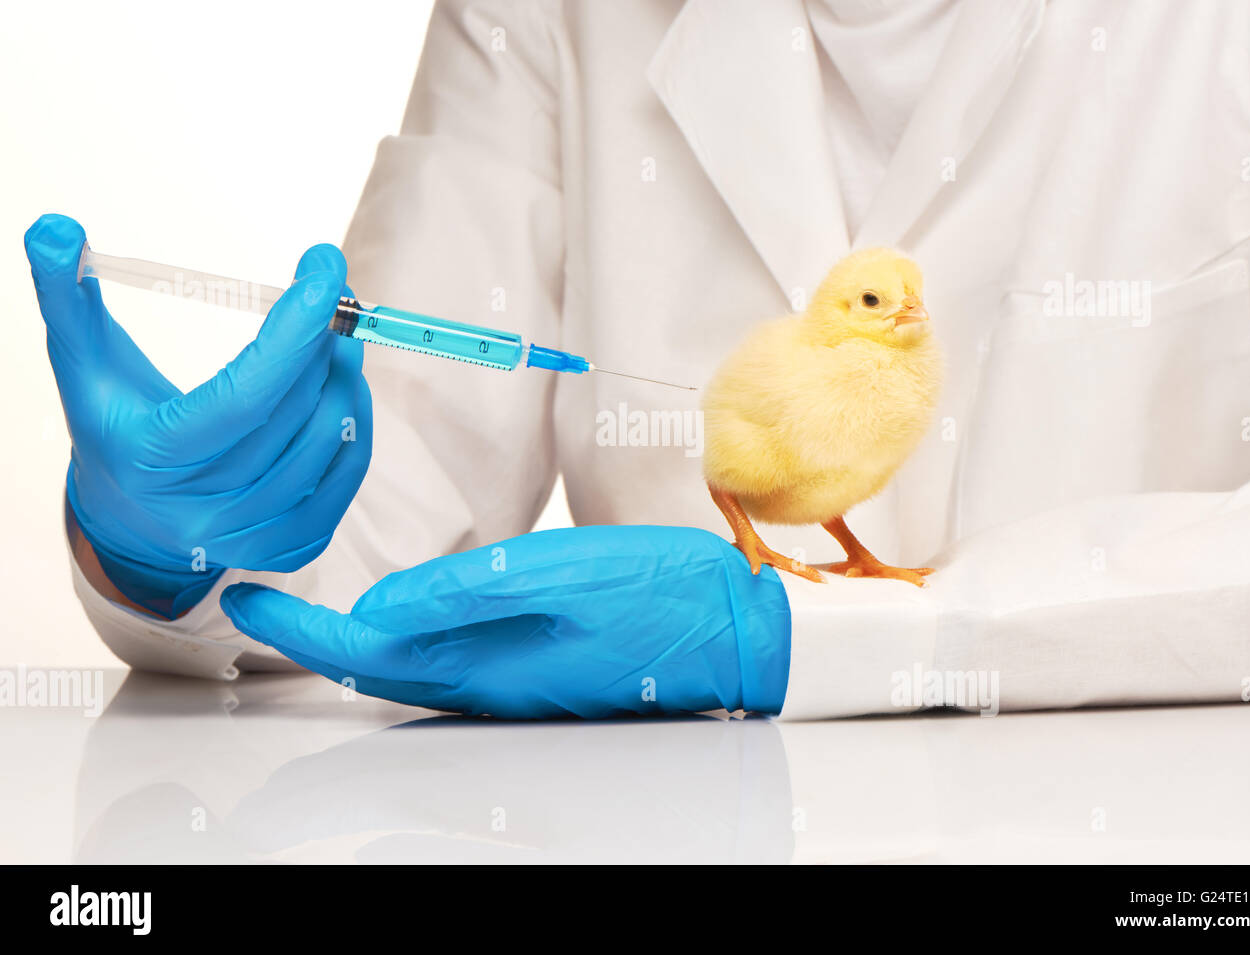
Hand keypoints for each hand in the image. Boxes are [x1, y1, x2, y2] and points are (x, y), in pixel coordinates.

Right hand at [25, 214, 371, 616]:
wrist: (129, 516)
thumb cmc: (114, 423)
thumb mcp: (83, 362)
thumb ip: (65, 294)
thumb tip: (55, 228)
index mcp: (152, 459)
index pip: (244, 395)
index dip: (293, 331)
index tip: (323, 270)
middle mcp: (202, 510)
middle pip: (293, 413)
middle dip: (321, 345)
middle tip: (331, 298)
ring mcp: (248, 535)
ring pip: (328, 443)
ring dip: (344, 379)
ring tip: (337, 340)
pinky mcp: (286, 547)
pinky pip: (345, 479)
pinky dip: (354, 425)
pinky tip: (344, 388)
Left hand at [220, 525, 791, 717]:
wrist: (734, 631)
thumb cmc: (657, 597)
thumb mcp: (558, 578)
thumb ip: (463, 595)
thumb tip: (376, 610)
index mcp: (483, 663)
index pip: (363, 653)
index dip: (300, 628)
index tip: (245, 598)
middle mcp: (488, 682)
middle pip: (376, 667)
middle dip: (315, 638)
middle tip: (267, 596)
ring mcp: (514, 679)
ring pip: (411, 667)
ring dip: (356, 641)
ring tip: (318, 602)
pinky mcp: (537, 666)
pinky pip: (451, 660)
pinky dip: (408, 639)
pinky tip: (408, 611)